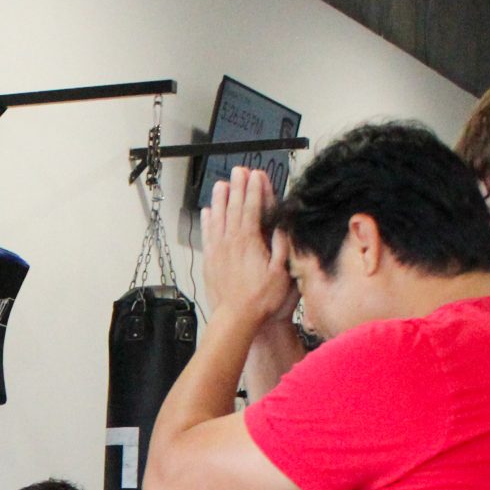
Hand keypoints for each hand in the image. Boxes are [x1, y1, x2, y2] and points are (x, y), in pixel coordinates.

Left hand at [201, 167, 296, 332]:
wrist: (235, 318)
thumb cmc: (260, 299)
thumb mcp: (280, 272)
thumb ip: (280, 246)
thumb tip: (281, 225)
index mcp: (249, 242)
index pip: (252, 208)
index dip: (255, 189)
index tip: (257, 175)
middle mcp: (231, 242)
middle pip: (234, 207)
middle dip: (238, 187)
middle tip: (240, 170)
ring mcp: (218, 250)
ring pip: (218, 218)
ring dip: (220, 199)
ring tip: (221, 183)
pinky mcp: (210, 261)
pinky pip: (207, 235)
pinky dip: (207, 221)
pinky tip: (208, 211)